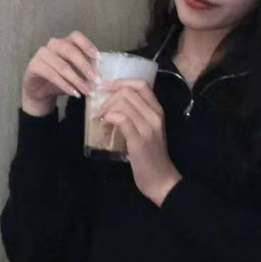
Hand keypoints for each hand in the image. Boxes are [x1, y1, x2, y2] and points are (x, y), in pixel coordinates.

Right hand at [21, 31, 98, 116]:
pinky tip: (73, 93)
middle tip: (96, 80)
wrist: (40, 92)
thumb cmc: (61, 80)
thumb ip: (86, 71)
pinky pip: (51, 74)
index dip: (87, 45)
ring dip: (76, 79)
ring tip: (86, 91)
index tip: (98, 58)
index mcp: (65, 42)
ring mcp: (42, 53)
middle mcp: (53, 44)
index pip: (76, 37)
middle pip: (70, 51)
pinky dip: (64, 84)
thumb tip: (101, 76)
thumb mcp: (77, 74)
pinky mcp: (34, 65)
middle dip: (84, 66)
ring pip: (62, 65)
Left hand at [95, 79, 181, 206]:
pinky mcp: (139, 141)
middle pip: (128, 92)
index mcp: (158, 111)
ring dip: (106, 107)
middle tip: (100, 108)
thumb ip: (136, 115)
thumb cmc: (151, 155)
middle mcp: (155, 116)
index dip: (121, 82)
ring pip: (123, 103)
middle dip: (109, 97)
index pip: (141, 84)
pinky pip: (122, 119)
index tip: (107, 87)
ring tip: (100, 117)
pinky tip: (104, 123)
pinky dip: (109, 117)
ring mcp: (148, 128)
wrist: (161, 179)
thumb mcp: (147, 130)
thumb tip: (113, 103)